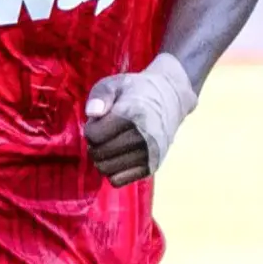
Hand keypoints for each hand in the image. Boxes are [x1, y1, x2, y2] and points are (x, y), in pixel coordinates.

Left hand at [82, 54, 198, 186]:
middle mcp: (144, 137)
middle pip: (99, 154)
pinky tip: (117, 157)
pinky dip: (112, 171)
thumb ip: (100, 95)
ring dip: (102, 159)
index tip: (99, 121)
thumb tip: (92, 114)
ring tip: (110, 144)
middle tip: (103, 134)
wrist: (172, 98)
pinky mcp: (152, 166)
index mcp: (133, 115)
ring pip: (107, 169)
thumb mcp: (115, 83)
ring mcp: (150, 154)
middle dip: (94, 145)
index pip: (95, 135)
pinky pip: (119, 180)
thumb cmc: (137, 90)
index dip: (90, 128)